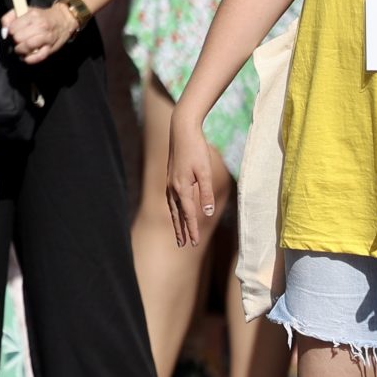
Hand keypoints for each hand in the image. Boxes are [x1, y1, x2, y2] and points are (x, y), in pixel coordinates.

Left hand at [4, 1, 78, 64]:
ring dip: (20, 50)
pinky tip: (26, 57)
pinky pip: (38, 57)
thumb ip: (10, 17)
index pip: (13, 28)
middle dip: (15, 40)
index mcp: (32, 15)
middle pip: (18, 38)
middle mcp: (40, 26)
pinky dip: (30, 59)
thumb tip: (4, 31)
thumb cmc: (42, 16)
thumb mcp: (25, 10)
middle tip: (18, 40)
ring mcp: (47, 38)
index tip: (13, 32)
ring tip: (21, 48)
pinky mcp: (51, 48)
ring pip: (27, 46)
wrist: (63, 19)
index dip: (10, 32)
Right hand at [165, 112, 221, 246]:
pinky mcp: (170, 178)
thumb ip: (206, 193)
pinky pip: (171, 199)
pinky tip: (176, 212)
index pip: (187, 214)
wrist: (181, 131)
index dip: (192, 229)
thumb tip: (207, 213)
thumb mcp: (205, 172)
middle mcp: (172, 187)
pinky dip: (174, 210)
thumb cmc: (196, 150)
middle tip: (183, 244)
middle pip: (176, 214)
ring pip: (172, 208)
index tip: (194, 243)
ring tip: (179, 233)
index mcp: (181, 188)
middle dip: (180, 230)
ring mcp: (169, 182)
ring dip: (176, 221)